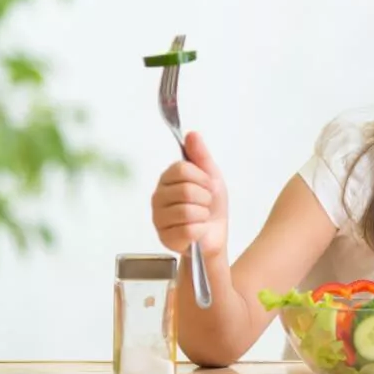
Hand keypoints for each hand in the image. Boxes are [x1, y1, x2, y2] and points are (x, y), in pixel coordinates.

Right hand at [150, 132, 228, 258]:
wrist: (215, 235)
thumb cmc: (212, 206)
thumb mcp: (211, 176)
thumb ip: (200, 156)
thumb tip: (192, 134)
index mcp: (167, 179)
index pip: (181, 168)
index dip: (202, 177)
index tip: (207, 184)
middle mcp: (158, 197)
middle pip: (186, 189)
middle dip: (205, 198)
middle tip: (205, 203)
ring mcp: (158, 219)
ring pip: (187, 210)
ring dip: (203, 214)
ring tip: (201, 217)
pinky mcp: (165, 238)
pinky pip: (189, 230)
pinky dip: (200, 230)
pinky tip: (197, 231)